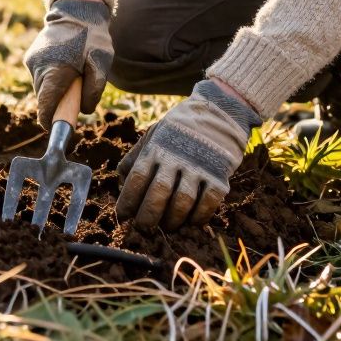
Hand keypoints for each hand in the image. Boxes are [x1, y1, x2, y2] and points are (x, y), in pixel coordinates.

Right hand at [23, 0, 113, 129]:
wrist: (76, 9)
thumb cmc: (92, 37)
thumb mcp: (102, 64)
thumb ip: (94, 90)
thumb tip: (83, 110)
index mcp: (55, 71)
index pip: (45, 106)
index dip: (51, 120)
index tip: (58, 126)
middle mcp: (38, 67)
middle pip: (44, 98)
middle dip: (58, 101)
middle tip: (76, 90)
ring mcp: (32, 61)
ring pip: (41, 88)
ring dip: (54, 88)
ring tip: (72, 72)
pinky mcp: (31, 57)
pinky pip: (40, 76)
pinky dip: (50, 77)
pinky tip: (64, 64)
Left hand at [116, 78, 261, 230]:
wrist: (219, 112)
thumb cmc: (180, 129)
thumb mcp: (154, 135)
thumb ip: (136, 157)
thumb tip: (120, 182)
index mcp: (157, 148)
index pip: (137, 178)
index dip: (128, 200)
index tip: (123, 215)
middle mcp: (176, 158)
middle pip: (158, 193)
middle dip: (148, 216)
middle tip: (144, 228)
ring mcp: (200, 167)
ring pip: (182, 202)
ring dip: (172, 220)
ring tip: (167, 226)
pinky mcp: (219, 175)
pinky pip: (208, 203)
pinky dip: (199, 217)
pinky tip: (191, 221)